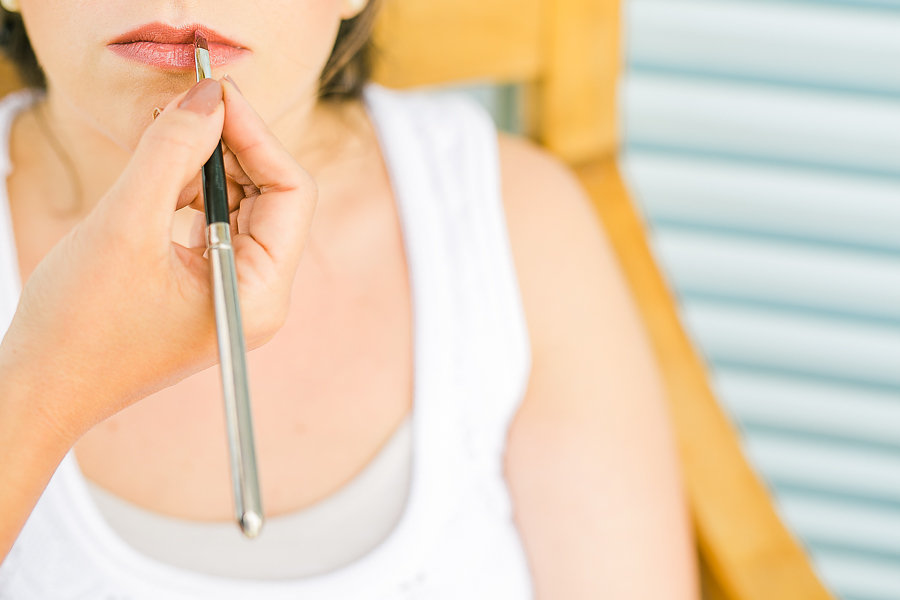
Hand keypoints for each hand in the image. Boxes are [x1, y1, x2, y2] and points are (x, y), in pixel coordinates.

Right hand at [0, 77, 316, 441]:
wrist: (43, 387)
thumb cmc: (79, 326)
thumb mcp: (125, 224)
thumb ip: (172, 153)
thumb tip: (210, 95)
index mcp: (261, 293)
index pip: (292, 192)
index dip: (257, 135)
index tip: (216, 92)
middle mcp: (260, 295)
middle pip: (273, 195)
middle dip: (233, 145)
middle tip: (188, 103)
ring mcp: (235, 291)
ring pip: (244, 204)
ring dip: (210, 164)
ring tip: (166, 136)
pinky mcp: (207, 286)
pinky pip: (217, 222)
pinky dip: (193, 190)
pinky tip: (161, 173)